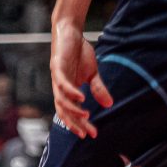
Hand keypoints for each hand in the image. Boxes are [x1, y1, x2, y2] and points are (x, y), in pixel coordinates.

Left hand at [50, 21, 111, 138]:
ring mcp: (57, 77)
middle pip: (64, 111)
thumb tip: (109, 104)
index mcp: (67, 90)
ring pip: (61, 100)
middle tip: (87, 133)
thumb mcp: (92, 73)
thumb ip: (98, 88)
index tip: (91, 135)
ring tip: (86, 117)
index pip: (72, 112)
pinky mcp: (57, 66)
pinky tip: (81, 97)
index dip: (80, 124)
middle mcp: (59, 87)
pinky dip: (70, 91)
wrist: (70, 32)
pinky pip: (62, 82)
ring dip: (73, 110)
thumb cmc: (79, 53)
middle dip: (75, 123)